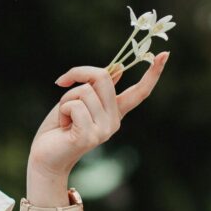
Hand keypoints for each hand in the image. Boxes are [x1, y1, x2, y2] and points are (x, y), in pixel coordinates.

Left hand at [32, 52, 168, 178]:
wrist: (44, 156)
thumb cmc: (59, 127)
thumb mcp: (78, 100)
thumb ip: (96, 87)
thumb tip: (119, 68)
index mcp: (115, 112)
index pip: (139, 92)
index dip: (152, 73)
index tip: (165, 54)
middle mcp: (114, 122)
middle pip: (103, 77)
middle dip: (79, 74)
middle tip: (63, 82)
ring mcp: (104, 130)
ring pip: (84, 91)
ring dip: (66, 99)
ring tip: (64, 117)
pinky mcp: (89, 136)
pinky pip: (75, 106)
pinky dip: (63, 110)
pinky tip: (63, 125)